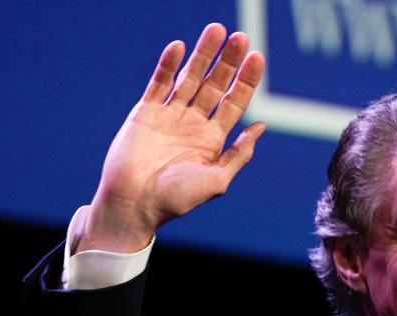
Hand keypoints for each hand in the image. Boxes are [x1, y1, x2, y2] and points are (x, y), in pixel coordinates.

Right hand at [76, 23, 265, 252]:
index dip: (246, 80)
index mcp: (213, 139)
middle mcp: (193, 123)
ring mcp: (170, 115)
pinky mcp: (146, 112)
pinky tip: (180, 47)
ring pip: (190, 77)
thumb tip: (260, 128)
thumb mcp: (217, 181)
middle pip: (215, 84)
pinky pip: (159, 83)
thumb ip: (239, 154)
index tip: (258, 57)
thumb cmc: (177, 199)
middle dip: (228, 61)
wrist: (135, 204)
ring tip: (217, 30)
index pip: (234, 103)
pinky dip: (168, 65)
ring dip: (203, 54)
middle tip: (241, 37)